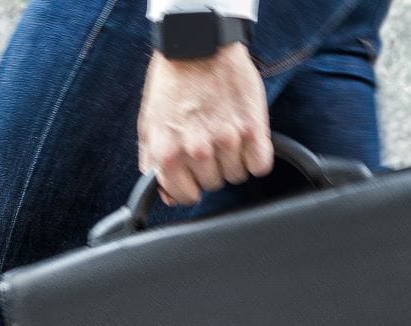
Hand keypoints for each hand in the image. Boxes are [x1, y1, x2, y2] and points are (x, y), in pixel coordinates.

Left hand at [137, 41, 272, 207]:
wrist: (199, 44)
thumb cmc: (173, 83)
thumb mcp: (150, 124)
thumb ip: (153, 163)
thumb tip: (168, 196)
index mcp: (168, 153)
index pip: (185, 197)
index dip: (190, 185)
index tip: (194, 172)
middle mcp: (197, 150)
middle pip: (214, 185)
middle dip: (212, 168)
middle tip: (210, 141)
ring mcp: (227, 140)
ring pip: (237, 175)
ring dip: (234, 159)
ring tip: (226, 132)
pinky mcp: (254, 129)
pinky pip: (260, 165)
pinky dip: (256, 155)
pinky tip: (246, 136)